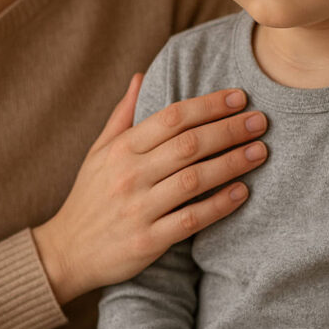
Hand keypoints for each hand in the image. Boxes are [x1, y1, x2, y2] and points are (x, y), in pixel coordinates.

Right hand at [32, 74, 267, 304]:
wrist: (67, 252)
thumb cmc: (89, 196)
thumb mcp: (98, 151)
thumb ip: (123, 114)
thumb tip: (141, 76)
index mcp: (121, 149)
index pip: (172, 117)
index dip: (208, 104)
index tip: (239, 97)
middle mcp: (130, 175)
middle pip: (188, 145)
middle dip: (229, 129)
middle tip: (261, 120)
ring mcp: (139, 208)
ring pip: (194, 179)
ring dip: (231, 163)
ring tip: (260, 151)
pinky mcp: (148, 241)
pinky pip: (191, 220)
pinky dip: (219, 205)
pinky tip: (242, 192)